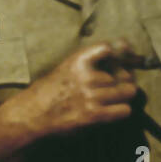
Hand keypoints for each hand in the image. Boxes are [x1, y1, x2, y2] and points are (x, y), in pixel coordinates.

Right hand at [15, 39, 140, 137]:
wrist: (32, 114)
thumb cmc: (50, 91)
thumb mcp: (67, 68)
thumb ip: (92, 59)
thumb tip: (124, 46)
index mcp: (78, 61)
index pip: (108, 48)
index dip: (119, 55)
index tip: (120, 60)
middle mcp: (86, 76)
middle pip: (124, 74)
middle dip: (124, 80)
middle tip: (117, 86)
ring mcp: (90, 96)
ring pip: (128, 91)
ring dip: (122, 96)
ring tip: (111, 100)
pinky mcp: (93, 115)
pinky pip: (124, 110)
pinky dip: (120, 111)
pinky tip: (110, 111)